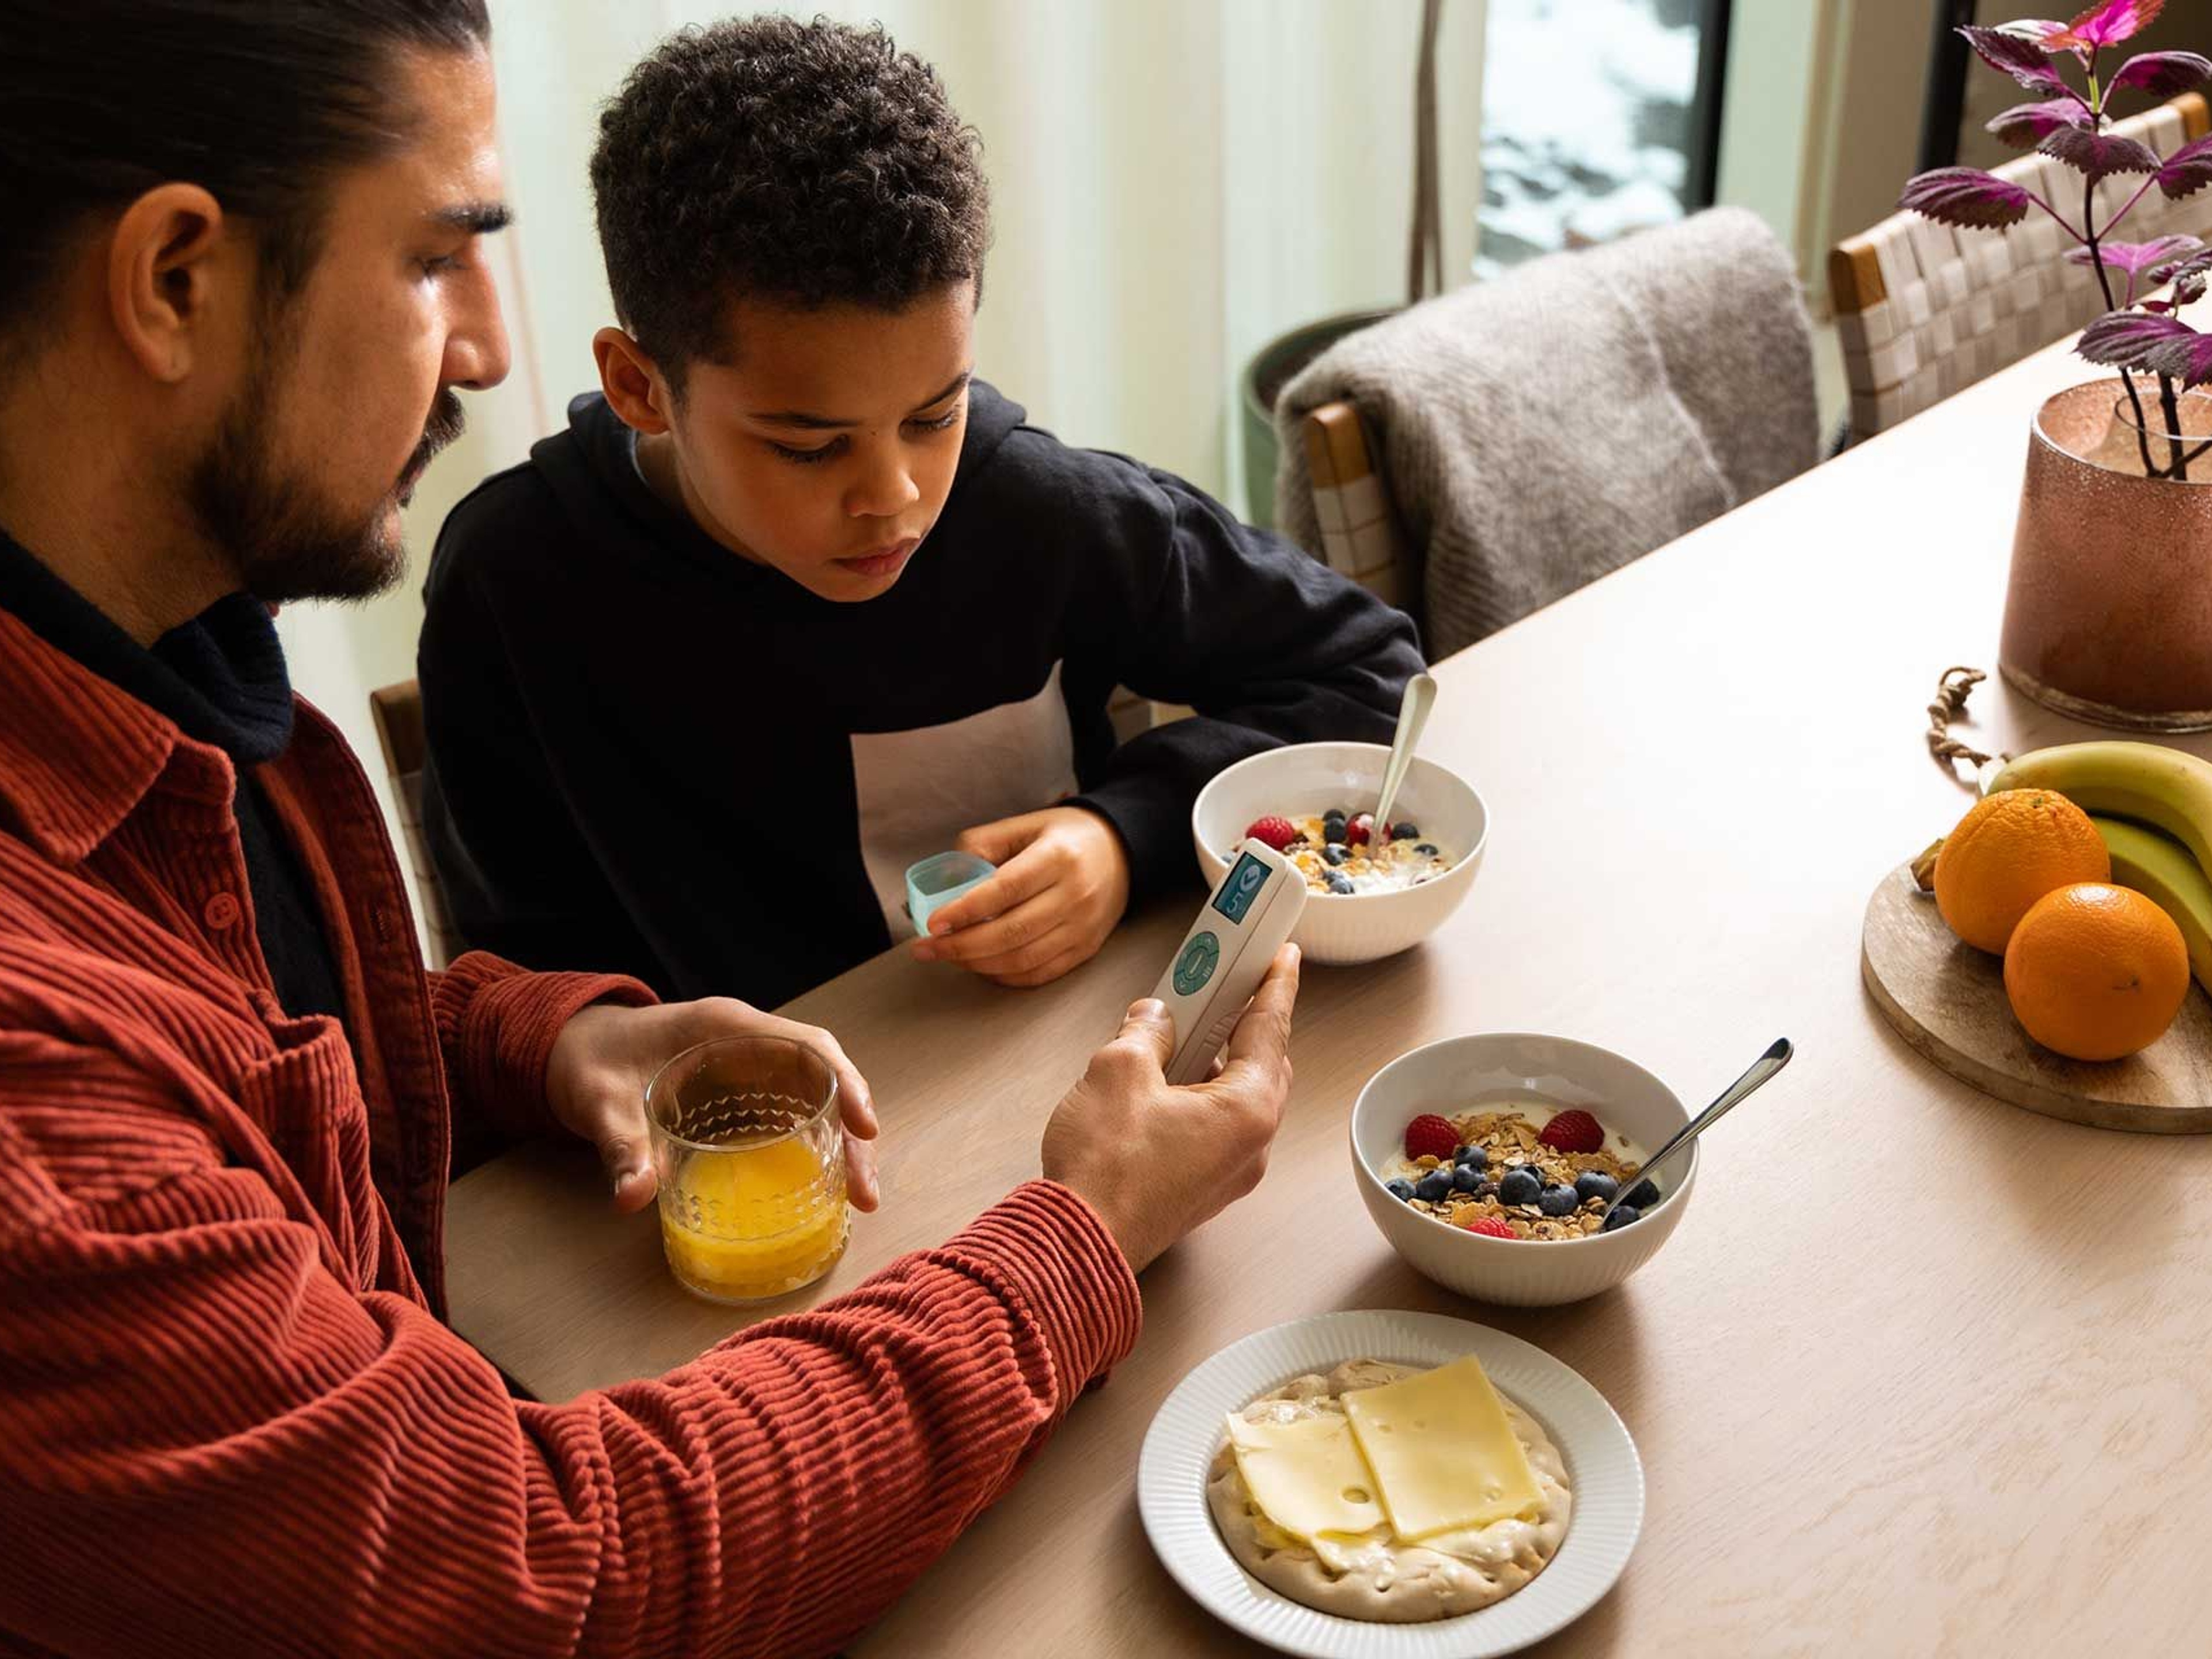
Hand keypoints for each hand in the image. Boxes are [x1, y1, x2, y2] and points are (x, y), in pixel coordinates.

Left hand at [545, 998, 881, 1215]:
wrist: (574, 1050)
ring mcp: (751, 1066)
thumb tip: (634, 1197)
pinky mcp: (744, 1092)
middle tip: (864, 1191)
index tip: (864, 1126)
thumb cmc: (592, 1063)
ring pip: (817, 1096)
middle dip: (854, 1129)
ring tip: (857, 1196)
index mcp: (726, 1027)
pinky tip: (827, 1182)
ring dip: (843, 1141)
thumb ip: (619, 1146)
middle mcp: (750, 1042)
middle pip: (824, 1077)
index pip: (806, 1045)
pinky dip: (817, 1144)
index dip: (843, 1082)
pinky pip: (794, 1111)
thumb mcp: (600, 1103)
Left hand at [911, 806, 1131, 986]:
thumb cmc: (1065, 838)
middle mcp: (1074, 894)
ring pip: (1023, 958)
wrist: (1121, 853)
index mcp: (1057, 857)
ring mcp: (1082, 927)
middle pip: (1011, 931)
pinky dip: (1005, 977)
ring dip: (978, 964)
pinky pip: (1040, 974)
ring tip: (948, 957)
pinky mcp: (1086, 949)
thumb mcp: (1024, 825)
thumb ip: (982, 845)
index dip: (965, 910)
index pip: (1005, 890)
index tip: (933, 923)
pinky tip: (982, 967)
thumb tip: (946, 880)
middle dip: (961, 946)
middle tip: (926, 949)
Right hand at [1040, 945, 1299, 1271]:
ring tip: (1183, 1030)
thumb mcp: (1119, 1071)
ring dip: (1217, 1061)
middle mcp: (1252, 1145)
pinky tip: (1166, 1080)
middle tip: (1226, 985)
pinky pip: (1217, 1128)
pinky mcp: (1203, 1190)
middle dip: (1245, 1023)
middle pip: (1263, 1066)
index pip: (1270, 1030)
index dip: (1275, 985)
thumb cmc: (1104, 1164)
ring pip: (1238, 1100)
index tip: (1285, 955)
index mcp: (1248, 1110)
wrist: (1078, 1246)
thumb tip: (1155, 1017)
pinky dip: (1202, 1095)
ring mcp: (1230, 1174)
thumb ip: (1146, 1032)